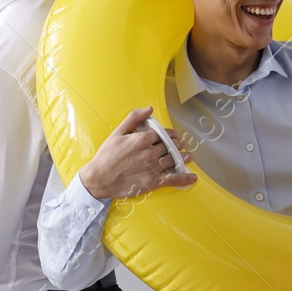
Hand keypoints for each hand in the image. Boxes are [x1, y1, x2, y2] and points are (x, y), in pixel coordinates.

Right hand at [79, 107, 196, 200]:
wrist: (99, 178)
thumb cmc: (106, 155)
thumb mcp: (117, 133)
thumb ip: (133, 119)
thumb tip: (148, 109)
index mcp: (142, 139)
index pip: (162, 134)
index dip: (170, 134)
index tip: (173, 136)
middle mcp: (150, 152)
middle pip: (169, 146)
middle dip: (177, 145)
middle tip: (181, 145)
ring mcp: (153, 167)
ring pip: (173, 160)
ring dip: (184, 158)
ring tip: (189, 156)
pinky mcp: (153, 182)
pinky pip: (173, 179)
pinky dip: (184, 178)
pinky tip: (192, 177)